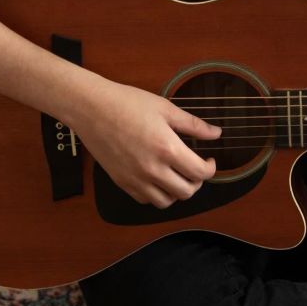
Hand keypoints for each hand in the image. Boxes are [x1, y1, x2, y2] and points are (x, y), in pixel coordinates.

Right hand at [68, 80, 221, 207]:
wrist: (91, 108)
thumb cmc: (127, 103)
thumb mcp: (166, 109)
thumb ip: (193, 125)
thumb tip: (216, 133)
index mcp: (167, 149)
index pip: (200, 173)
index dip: (210, 169)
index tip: (208, 160)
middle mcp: (152, 169)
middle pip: (186, 192)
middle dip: (196, 182)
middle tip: (194, 169)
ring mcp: (135, 179)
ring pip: (166, 202)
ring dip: (176, 191)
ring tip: (177, 176)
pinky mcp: (121, 182)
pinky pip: (145, 200)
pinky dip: (156, 194)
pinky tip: (157, 178)